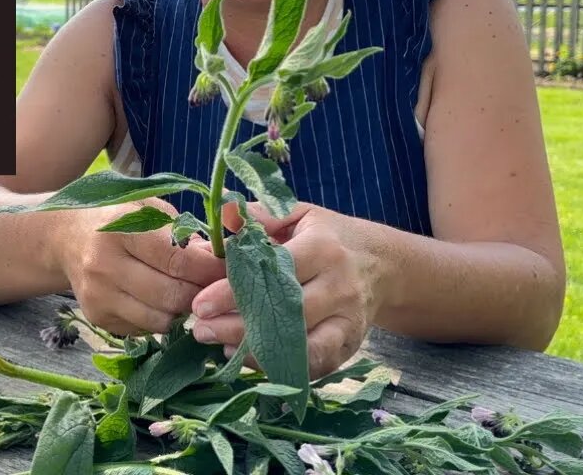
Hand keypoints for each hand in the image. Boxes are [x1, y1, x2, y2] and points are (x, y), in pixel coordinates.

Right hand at [56, 198, 226, 335]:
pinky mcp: (98, 318)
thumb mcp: (150, 210)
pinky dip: (160, 318)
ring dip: (182, 310)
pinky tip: (160, 300)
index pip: (177, 260)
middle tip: (214, 287)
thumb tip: (219, 262)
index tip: (230, 269)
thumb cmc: (120, 218)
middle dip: (201, 294)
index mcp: (121, 229)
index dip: (209, 269)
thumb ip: (185, 234)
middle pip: (171, 296)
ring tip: (186, 291)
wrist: (68, 238)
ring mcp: (98, 296)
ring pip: (160, 320)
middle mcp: (105, 265)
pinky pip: (144, 329)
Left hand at [190, 201, 386, 378]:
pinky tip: (248, 358)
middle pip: (286, 314)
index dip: (235, 291)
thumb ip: (262, 216)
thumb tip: (225, 218)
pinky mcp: (349, 346)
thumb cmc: (329, 236)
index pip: (275, 273)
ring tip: (218, 346)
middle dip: (239, 326)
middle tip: (200, 329)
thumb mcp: (300, 214)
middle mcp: (339, 287)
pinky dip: (280, 367)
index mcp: (323, 249)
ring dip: (256, 352)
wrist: (382, 265)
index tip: (201, 304)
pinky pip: (314, 365)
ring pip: (301, 346)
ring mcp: (347, 320)